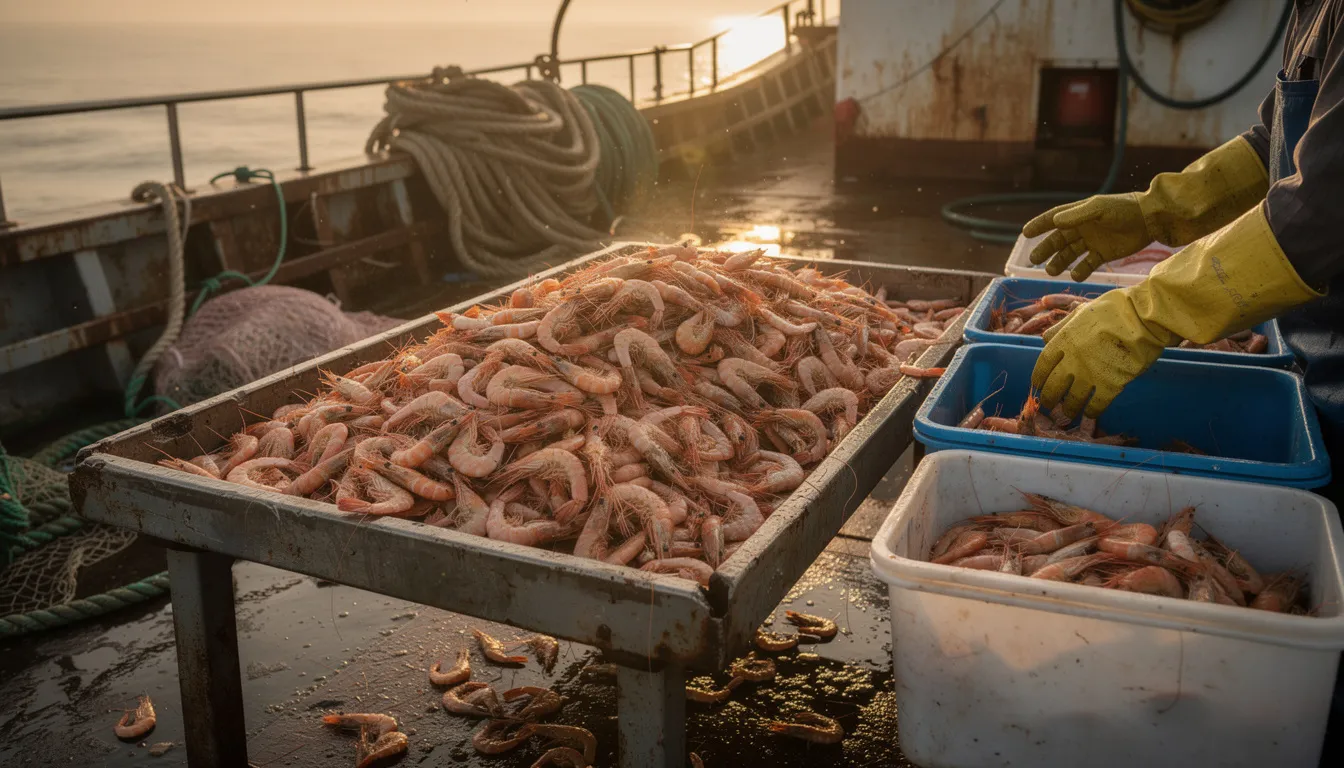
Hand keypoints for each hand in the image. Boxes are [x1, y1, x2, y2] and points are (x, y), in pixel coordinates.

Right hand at [1022, 194, 1152, 280]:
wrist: (1150, 219)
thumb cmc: (1125, 209)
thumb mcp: (1100, 208)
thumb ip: (1078, 215)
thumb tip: (1055, 222)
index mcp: (1080, 214)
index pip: (1054, 219)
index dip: (1040, 225)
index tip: (1025, 233)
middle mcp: (1083, 228)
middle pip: (1059, 240)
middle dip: (1046, 249)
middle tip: (1034, 260)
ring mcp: (1092, 242)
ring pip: (1070, 254)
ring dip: (1060, 262)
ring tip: (1052, 271)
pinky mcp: (1103, 254)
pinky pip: (1087, 264)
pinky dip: (1081, 271)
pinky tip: (1076, 276)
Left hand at [1030, 289, 1165, 417]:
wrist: (1145, 317)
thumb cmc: (1115, 309)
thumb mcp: (1082, 311)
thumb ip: (1062, 326)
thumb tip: (1046, 338)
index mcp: (1064, 340)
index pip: (1043, 365)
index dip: (1038, 378)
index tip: (1038, 385)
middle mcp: (1073, 360)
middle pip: (1053, 386)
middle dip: (1049, 398)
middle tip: (1049, 404)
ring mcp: (1091, 374)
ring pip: (1072, 400)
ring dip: (1069, 409)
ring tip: (1068, 413)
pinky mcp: (1112, 384)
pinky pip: (1097, 404)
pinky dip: (1092, 411)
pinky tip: (1091, 413)